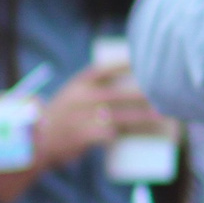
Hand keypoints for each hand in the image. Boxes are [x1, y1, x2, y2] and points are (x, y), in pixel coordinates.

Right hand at [34, 63, 157, 171]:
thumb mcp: (73, 96)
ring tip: (164, 115)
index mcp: (77, 84)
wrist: (37, 141)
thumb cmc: (64, 117)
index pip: (104, 69)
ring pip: (120, 116)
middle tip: (166, 94)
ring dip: (144, 117)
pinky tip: (143, 137)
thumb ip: (94, 89)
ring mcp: (82, 118)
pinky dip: (127, 135)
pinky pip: (110, 135)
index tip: (144, 61)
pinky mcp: (83, 136)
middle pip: (119, 94)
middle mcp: (80, 98)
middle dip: (144, 95)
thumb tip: (130, 83)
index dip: (124, 64)